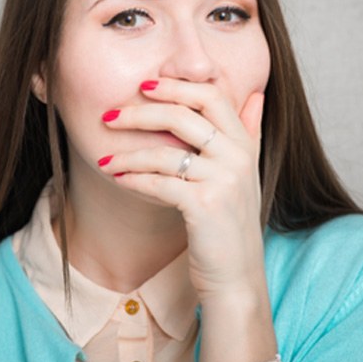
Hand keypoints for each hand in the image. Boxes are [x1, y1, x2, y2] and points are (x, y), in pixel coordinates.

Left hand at [98, 77, 265, 299]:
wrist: (237, 275)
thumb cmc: (231, 221)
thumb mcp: (248, 171)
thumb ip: (250, 131)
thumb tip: (256, 94)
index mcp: (244, 143)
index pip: (211, 95)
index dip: (175, 86)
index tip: (144, 86)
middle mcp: (237, 157)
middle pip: (182, 115)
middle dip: (140, 112)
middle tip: (110, 116)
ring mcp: (224, 181)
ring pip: (164, 152)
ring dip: (127, 155)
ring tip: (106, 159)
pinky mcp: (205, 206)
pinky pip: (159, 183)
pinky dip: (133, 179)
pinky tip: (117, 179)